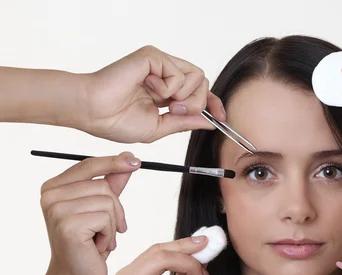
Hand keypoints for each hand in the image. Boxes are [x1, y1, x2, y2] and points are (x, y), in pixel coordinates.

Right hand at [41, 152, 139, 274]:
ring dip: (113, 224)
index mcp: (53, 187)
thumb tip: (128, 159)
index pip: (88, 166)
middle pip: (104, 186)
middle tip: (108, 230)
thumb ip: (111, 184)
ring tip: (100, 239)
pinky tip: (97, 246)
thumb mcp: (101, 210)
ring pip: (108, 202)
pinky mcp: (68, 225)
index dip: (113, 162)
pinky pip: (106, 218)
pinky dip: (109, 234)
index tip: (135, 160)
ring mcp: (57, 210)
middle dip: (116, 209)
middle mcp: (50, 195)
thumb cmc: (88, 244)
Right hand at [81, 45, 225, 142]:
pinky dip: (169, 88)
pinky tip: (149, 88)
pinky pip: (179, 73)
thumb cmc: (116, 120)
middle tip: (175, 112)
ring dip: (185, 97)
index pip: (199, 92)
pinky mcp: (153, 56)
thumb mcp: (160, 127)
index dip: (213, 103)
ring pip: (197, 76)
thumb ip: (185, 122)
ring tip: (164, 103)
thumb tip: (209, 122)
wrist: (94, 113)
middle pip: (203, 83)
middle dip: (197, 103)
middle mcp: (165, 74)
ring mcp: (160, 63)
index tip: (222, 117)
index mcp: (167, 91)